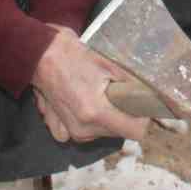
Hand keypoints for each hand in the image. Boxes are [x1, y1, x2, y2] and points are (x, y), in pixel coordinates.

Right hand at [30, 25, 149, 143]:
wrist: (40, 56)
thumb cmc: (73, 56)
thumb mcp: (109, 65)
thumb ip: (132, 84)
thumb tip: (150, 95)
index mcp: (95, 113)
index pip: (135, 132)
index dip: (142, 118)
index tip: (140, 105)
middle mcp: (83, 129)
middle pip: (119, 132)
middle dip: (122, 115)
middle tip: (114, 93)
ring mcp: (70, 132)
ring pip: (104, 133)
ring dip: (106, 118)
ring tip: (96, 96)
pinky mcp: (62, 132)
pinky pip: (86, 134)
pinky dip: (89, 122)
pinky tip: (83, 104)